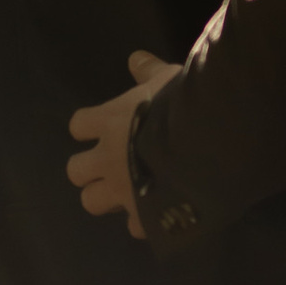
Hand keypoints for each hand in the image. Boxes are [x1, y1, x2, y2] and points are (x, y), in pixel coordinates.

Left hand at [66, 49, 177, 232]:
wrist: (210, 143)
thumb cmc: (186, 105)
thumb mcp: (170, 78)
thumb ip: (149, 71)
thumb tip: (135, 58)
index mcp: (109, 121)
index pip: (78, 125)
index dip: (89, 128)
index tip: (106, 127)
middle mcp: (107, 158)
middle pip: (75, 171)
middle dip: (90, 170)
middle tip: (114, 165)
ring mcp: (122, 190)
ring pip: (91, 202)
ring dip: (107, 198)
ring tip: (131, 192)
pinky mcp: (143, 215)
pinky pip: (133, 227)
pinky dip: (143, 221)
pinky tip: (160, 213)